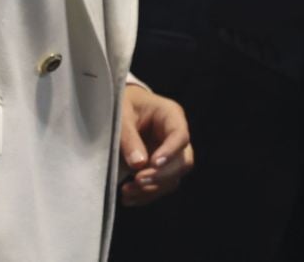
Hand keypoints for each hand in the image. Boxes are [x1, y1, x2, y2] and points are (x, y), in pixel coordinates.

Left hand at [117, 83, 193, 205]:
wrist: (121, 108)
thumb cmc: (123, 105)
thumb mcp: (121, 115)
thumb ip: (129, 137)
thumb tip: (138, 164)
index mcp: (170, 116)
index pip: (180, 136)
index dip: (170, 152)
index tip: (153, 163)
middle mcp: (175, 137)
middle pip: (182, 162)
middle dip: (161, 176)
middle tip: (138, 180)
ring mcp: (170, 155)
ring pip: (173, 178)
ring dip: (152, 189)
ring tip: (127, 191)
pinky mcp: (160, 169)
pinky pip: (161, 187)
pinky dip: (146, 195)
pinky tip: (129, 197)